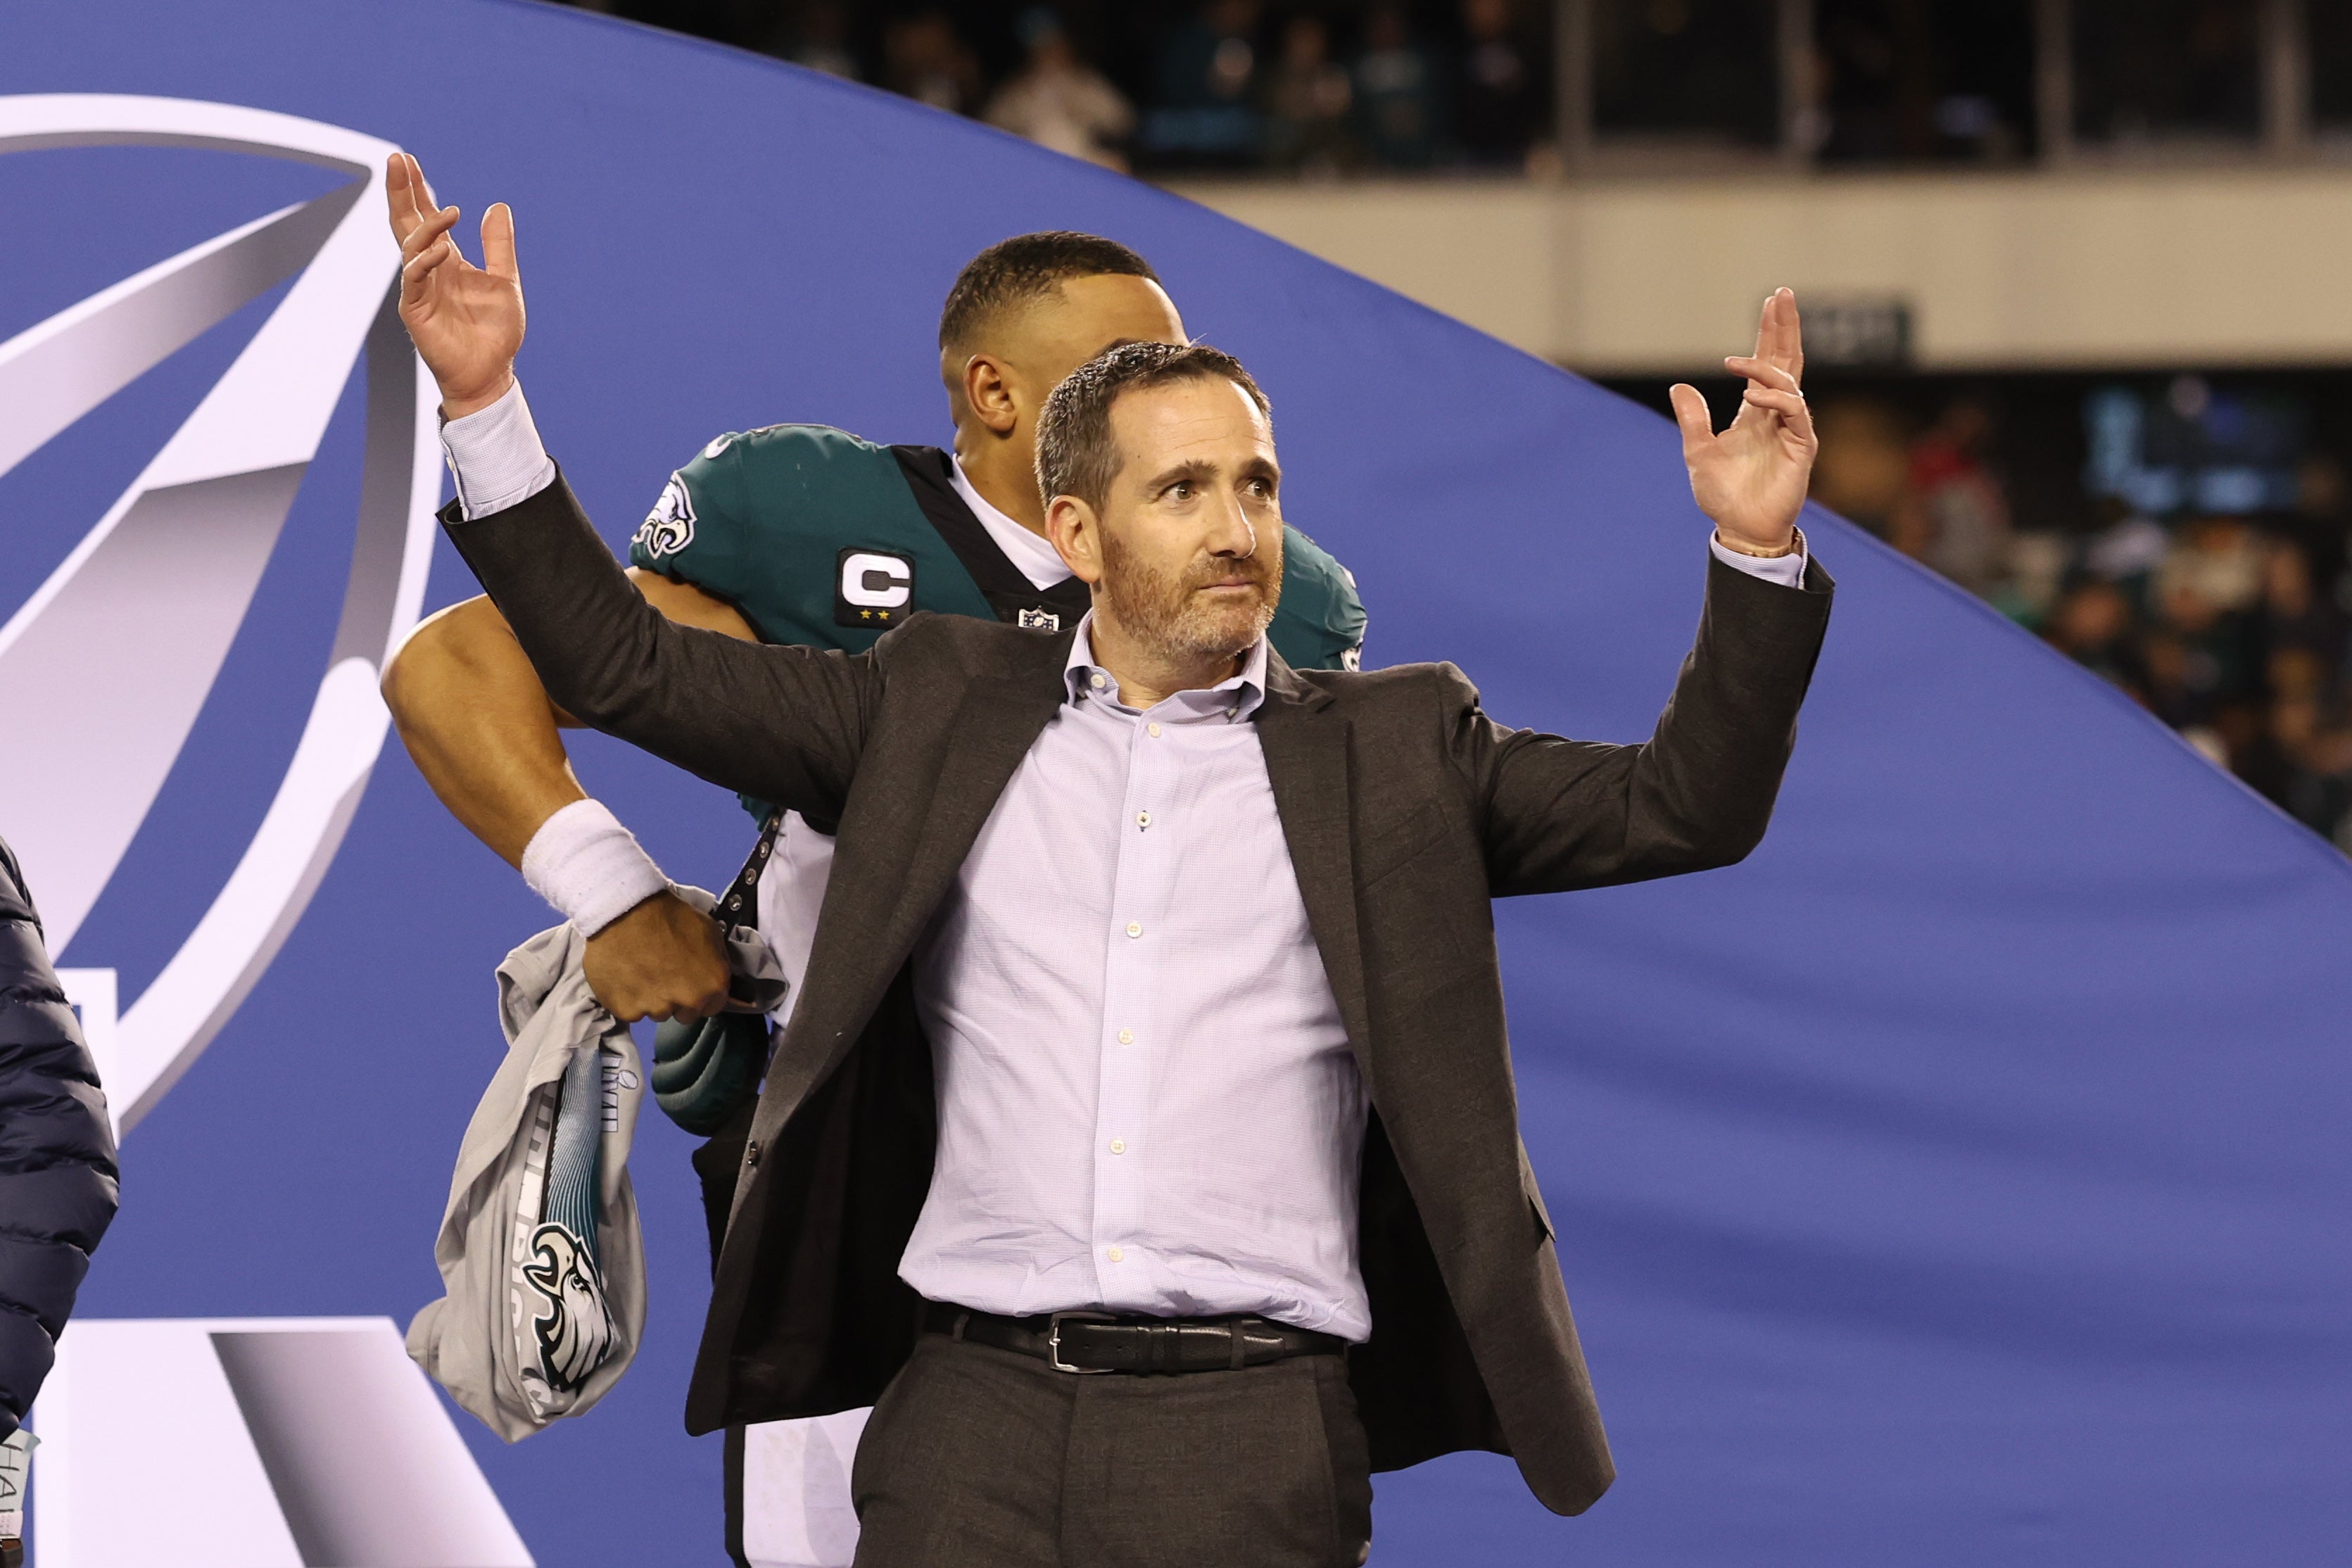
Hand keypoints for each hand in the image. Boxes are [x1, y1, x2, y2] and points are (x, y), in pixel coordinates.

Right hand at [386, 152, 523, 418]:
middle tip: (397, 159)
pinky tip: (442, 249)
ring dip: (425, 225)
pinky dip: (425, 261)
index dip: (417, 190)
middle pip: (407, 222)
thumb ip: (498, 246)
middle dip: (401, 192)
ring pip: (410, 245)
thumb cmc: (494, 332)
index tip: (408, 161)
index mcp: (447, 260)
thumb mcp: (505, 281)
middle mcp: (429, 269)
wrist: (489, 373)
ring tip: (450, 212)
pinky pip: (414, 277)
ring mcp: (419, 287)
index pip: (425, 217)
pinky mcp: (414, 308)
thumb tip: (497, 206)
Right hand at [582, 890, 731, 1023]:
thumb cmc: (668, 916)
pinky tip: (626, 975)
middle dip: (678, 999)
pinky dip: (628, 998)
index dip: (701, 993)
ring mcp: (657, 1009)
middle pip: (686, 1013)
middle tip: (664, 974)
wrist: (625, 912)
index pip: (713, 1005)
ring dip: (653, 998)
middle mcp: (688, 1002)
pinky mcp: (628, 1011)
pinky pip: (631, 1011)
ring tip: (642, 970)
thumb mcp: (709, 930)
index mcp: (713, 985)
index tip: (690, 982)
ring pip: (658, 1012)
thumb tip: (716, 973)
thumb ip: (716, 960)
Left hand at [1669, 288, 1818, 554]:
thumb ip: (1692, 419)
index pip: (1768, 361)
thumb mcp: (1698, 451)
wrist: (1739, 527)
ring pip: (1790, 382)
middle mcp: (1777, 413)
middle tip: (1783, 294)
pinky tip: (1752, 396)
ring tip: (1736, 363)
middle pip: (1787, 360)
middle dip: (1785, 327)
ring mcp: (1792, 428)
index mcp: (1756, 410)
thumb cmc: (1722, 494)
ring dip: (1767, 365)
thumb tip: (1679, 386)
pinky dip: (1774, 399)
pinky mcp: (1801, 446)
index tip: (1771, 301)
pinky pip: (1794, 413)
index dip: (1771, 332)